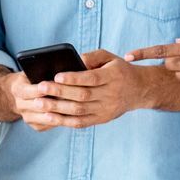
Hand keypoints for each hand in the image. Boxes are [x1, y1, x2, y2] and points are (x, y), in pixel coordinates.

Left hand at [20, 49, 148, 128]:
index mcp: (113, 77)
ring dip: (58, 108)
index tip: (57, 75)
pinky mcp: (102, 119)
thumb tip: (74, 60)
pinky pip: (81, 122)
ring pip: (79, 111)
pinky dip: (64, 121)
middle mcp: (111, 94)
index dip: (74, 78)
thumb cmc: (119, 70)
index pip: (91, 78)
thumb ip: (93, 57)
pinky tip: (49, 117)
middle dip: (60, 92)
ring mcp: (107, 109)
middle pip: (82, 95)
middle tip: (40, 88)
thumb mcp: (110, 58)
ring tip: (39, 103)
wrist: (139, 90)